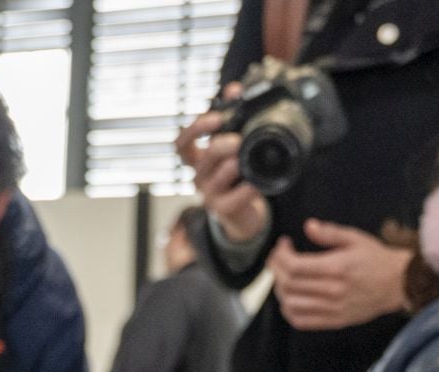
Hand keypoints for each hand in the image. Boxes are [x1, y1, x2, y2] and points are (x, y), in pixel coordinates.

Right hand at [174, 85, 268, 245]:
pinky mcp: (223, 210)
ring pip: (214, 177)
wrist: (242, 214)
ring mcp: (210, 194)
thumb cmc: (236, 177)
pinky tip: (255, 184)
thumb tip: (234, 89)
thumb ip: (231, 118)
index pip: (182, 143)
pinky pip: (232, 199)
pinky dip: (244, 191)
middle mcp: (200, 175)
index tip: (215, 117)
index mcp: (199, 158)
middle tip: (237, 141)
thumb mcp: (231, 147)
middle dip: (218, 145)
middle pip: (201, 157)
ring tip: (243, 160)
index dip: (194, 129)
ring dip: (229, 166)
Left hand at [268, 220, 413, 331]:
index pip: (295, 266)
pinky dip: (289, 311)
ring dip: (280, 290)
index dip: (281, 256)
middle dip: (276, 269)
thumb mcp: (355, 238)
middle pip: (289, 285)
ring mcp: (333, 309)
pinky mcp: (335, 321)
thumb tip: (308, 226)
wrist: (399, 284)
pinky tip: (290, 298)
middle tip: (278, 259)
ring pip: (291, 305)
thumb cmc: (377, 259)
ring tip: (283, 277)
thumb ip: (329, 232)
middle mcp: (333, 291)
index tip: (283, 246)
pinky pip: (301, 321)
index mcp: (337, 268)